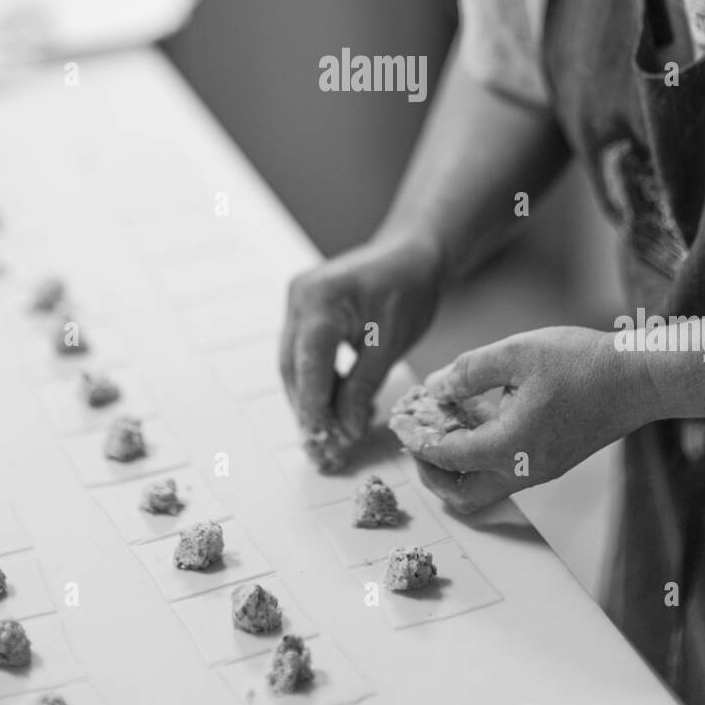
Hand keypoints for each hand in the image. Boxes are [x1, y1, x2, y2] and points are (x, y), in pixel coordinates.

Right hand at [280, 230, 445, 442]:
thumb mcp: (392, 342)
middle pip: (294, 368)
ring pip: (295, 364)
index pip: (309, 367)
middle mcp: (300, 297)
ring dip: (312, 399)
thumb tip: (346, 431)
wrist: (410, 253)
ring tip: (333, 435)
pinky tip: (337, 405)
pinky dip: (318, 380)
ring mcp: (297, 301)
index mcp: (321, 300)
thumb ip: (364, 386)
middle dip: (309, 411)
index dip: (314, 411)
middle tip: (327, 451)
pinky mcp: (303, 309)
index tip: (323, 446)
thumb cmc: (408, 289)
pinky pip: (303, 352)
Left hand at [412, 325, 653, 513]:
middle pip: (461, 495)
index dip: (416, 439)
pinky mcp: (551, 460)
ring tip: (442, 423)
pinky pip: (504, 470)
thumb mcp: (517, 352)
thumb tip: (437, 387)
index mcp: (510, 447)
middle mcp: (523, 470)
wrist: (640, 379)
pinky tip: (475, 416)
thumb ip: (469, 371)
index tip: (399, 421)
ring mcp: (540, 470)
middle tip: (415, 440)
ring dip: (456, 464)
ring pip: (484, 487)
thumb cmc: (583, 363)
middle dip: (430, 473)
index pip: (446, 456)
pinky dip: (480, 454)